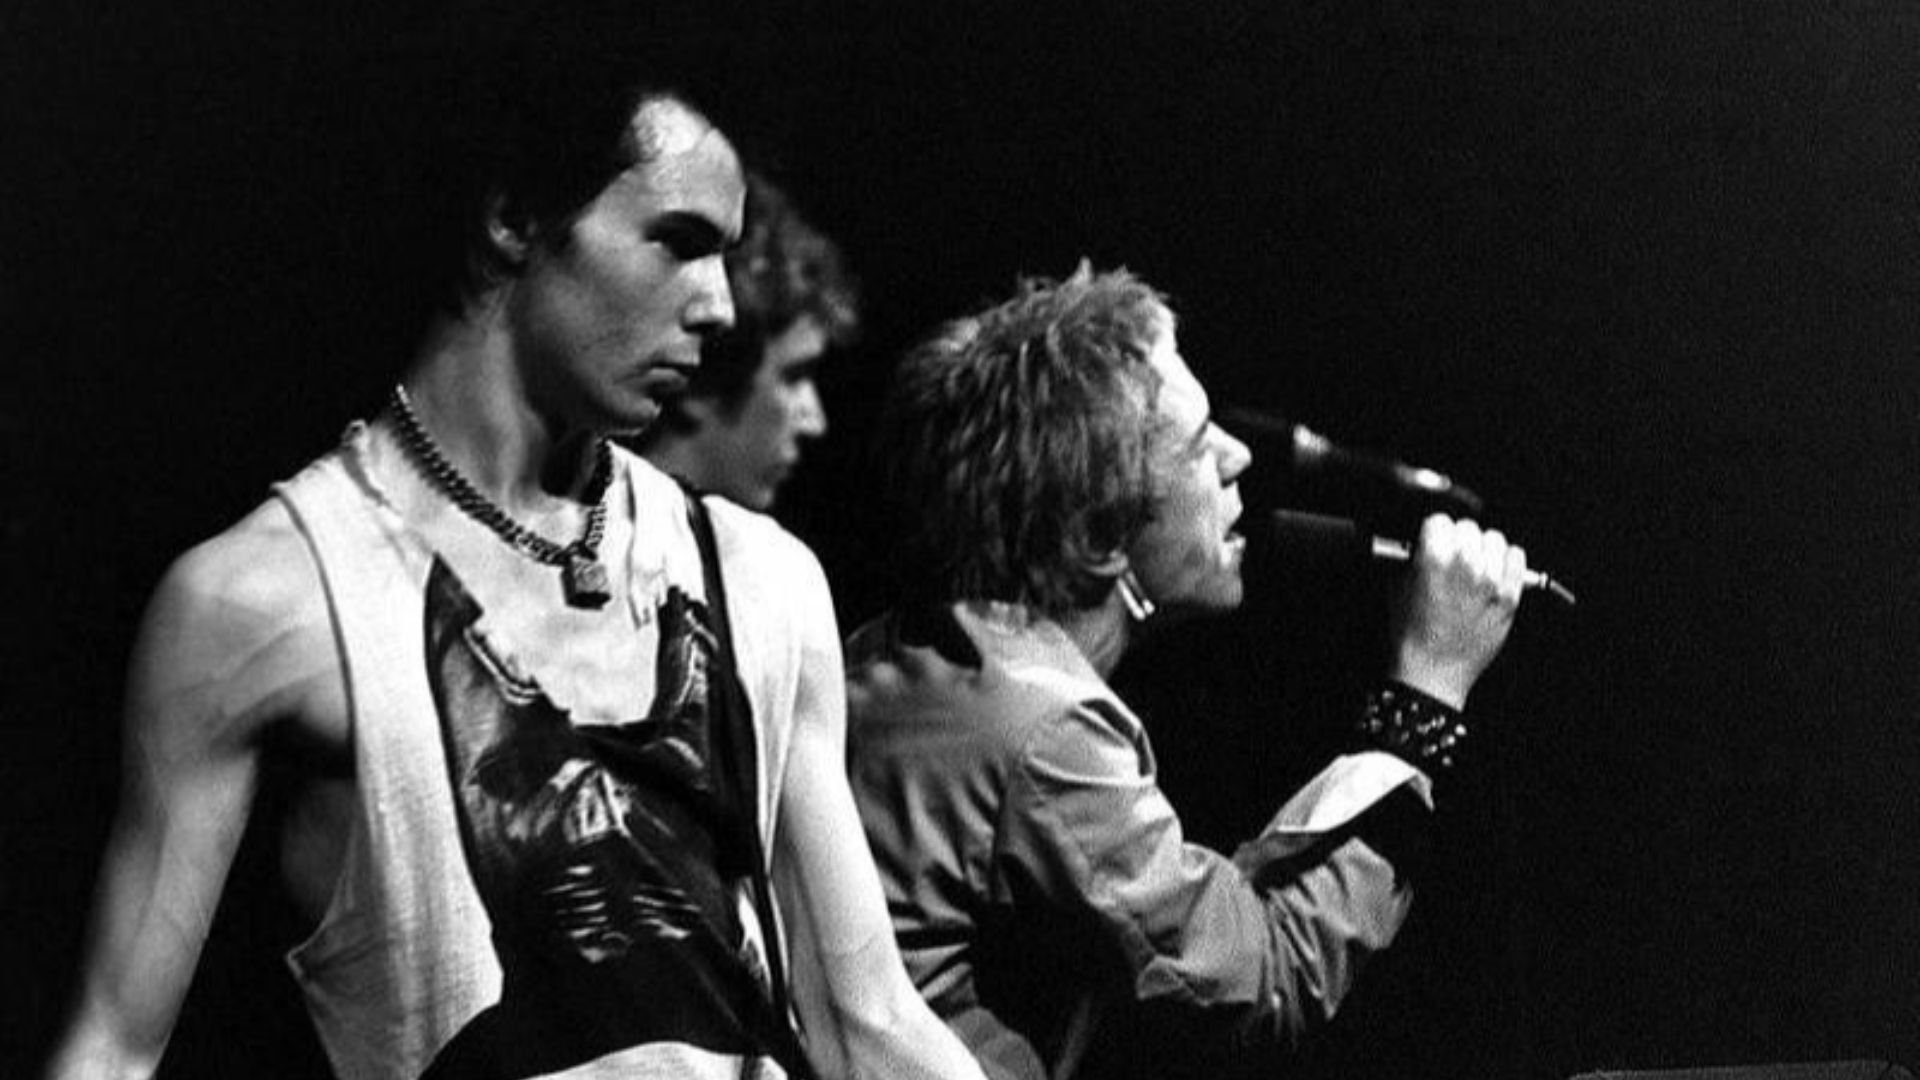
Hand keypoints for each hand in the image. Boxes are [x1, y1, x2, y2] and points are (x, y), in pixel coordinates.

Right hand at [1387, 514, 1527, 708]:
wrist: (1432, 672)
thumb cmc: (1412, 635)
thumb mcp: (1396, 586)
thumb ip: (1412, 557)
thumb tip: (1424, 541)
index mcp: (1433, 558)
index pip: (1439, 519)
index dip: (1433, 532)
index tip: (1433, 542)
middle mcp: (1466, 565)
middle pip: (1468, 527)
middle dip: (1457, 541)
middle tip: (1451, 559)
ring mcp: (1491, 581)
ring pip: (1494, 539)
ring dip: (1482, 550)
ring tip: (1473, 567)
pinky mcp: (1510, 596)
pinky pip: (1517, 557)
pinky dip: (1506, 561)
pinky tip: (1493, 574)